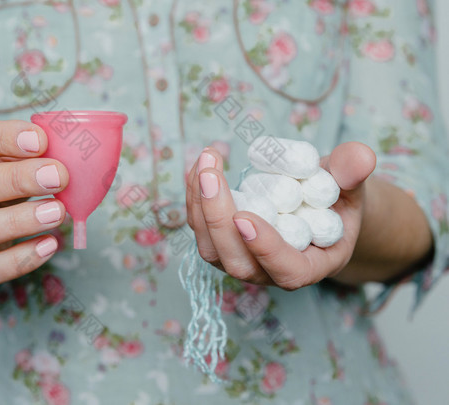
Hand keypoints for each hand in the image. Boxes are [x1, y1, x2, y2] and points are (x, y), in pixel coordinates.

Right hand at [0, 119, 68, 286]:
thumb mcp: (3, 156)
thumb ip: (25, 152)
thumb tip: (67, 154)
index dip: (2, 138)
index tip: (40, 140)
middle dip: (16, 180)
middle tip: (58, 176)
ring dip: (16, 221)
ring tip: (57, 212)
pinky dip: (17, 261)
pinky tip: (49, 246)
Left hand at [185, 142, 375, 289]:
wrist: (316, 208)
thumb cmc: (337, 201)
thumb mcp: (352, 186)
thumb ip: (353, 175)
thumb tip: (361, 158)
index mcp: (312, 265)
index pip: (288, 271)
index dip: (266, 249)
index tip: (245, 217)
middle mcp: (271, 271)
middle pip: (237, 261)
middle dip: (218, 218)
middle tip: (212, 174)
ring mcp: (243, 260)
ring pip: (211, 248)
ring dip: (200, 204)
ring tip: (206, 161)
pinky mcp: (223, 243)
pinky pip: (201, 228)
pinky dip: (195, 196)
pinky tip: (200, 166)